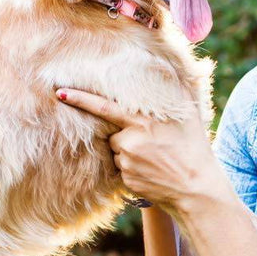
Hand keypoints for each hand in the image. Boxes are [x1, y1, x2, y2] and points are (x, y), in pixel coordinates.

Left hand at [55, 87, 227, 214]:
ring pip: (117, 151)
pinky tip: (152, 171)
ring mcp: (127, 161)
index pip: (105, 107)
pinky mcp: (126, 178)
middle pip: (113, 133)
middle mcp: (132, 140)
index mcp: (145, 121)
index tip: (59, 93)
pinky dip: (133, 168)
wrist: (197, 189)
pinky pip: (121, 168)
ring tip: (155, 159)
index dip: (81, 99)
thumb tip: (166, 66)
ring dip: (130, 152)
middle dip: (126, 135)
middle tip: (154, 145)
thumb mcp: (190, 116)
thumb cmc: (195, 148)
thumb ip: (176, 91)